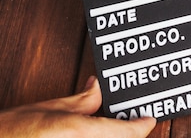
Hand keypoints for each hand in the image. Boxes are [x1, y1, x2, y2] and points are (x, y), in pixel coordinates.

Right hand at [0, 76, 155, 137]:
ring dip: (115, 136)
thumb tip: (98, 87)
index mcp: (80, 133)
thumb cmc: (12, 131)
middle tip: (133, 121)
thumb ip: (82, 100)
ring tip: (116, 126)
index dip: (142, 126)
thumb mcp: (50, 108)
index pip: (127, 132)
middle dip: (128, 132)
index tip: (149, 119)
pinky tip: (97, 134)